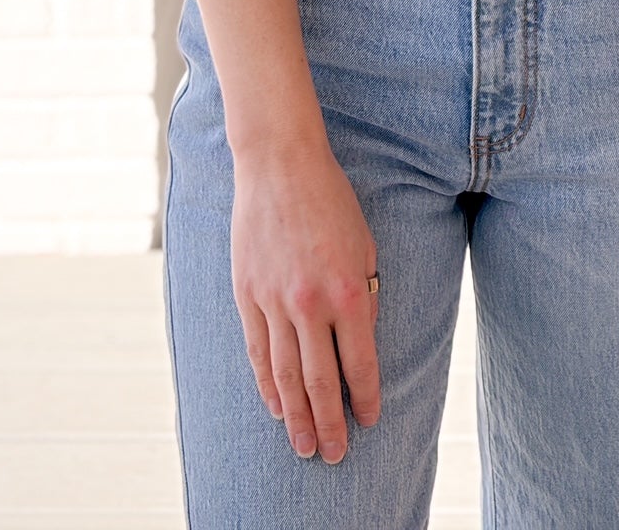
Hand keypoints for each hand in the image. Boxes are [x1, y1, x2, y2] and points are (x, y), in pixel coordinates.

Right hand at [230, 140, 380, 462]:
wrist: (280, 164)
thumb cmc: (331, 200)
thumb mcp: (365, 245)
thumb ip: (366, 295)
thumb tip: (362, 338)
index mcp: (350, 290)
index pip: (361, 362)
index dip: (367, 397)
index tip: (370, 420)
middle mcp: (312, 304)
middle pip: (322, 381)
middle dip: (331, 423)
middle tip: (335, 455)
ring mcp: (275, 301)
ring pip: (286, 376)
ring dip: (297, 417)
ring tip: (304, 447)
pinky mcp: (248, 295)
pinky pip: (258, 352)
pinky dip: (267, 384)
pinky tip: (276, 407)